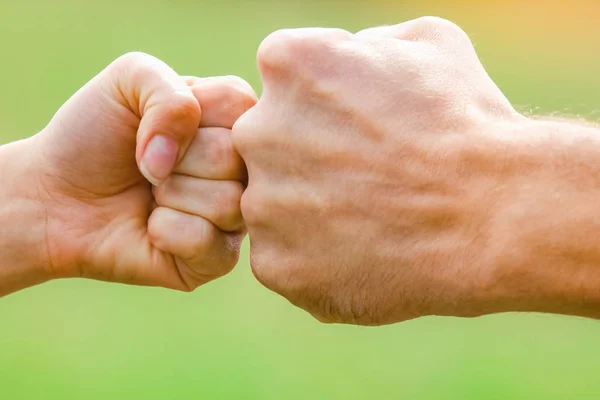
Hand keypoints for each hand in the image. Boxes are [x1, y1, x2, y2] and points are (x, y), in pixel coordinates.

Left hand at [23, 52, 254, 291]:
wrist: (55, 195)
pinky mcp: (217, 259)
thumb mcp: (127, 81)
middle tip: (151, 165)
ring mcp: (234, 215)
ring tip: (152, 194)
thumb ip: (168, 92)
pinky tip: (151, 227)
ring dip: (170, 195)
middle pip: (233, 157)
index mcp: (231, 121)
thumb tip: (174, 157)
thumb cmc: (95, 134)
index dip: (188, 113)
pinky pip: (208, 243)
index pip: (240, 105)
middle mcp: (242, 169)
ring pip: (228, 202)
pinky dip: (166, 231)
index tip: (158, 121)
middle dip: (176, 158)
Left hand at [233, 18, 531, 324]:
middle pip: (270, 144)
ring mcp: (262, 204)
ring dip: (312, 211)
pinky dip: (317, 260)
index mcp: (288, 64)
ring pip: (275, 205)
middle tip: (368, 179)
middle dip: (309, 156)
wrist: (495, 216)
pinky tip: (364, 256)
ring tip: (372, 220)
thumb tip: (351, 56)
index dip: (328, 104)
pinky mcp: (276, 265)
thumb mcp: (429, 44)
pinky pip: (285, 258)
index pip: (285, 81)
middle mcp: (258, 131)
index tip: (366, 127)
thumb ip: (369, 43)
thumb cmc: (467, 125)